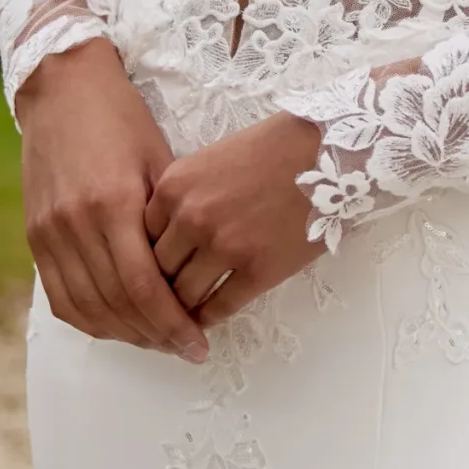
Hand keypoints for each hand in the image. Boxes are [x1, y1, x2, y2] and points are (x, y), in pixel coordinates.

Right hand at [18, 39, 210, 362]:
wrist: (64, 90)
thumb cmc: (125, 122)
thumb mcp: (160, 162)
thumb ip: (171, 221)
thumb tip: (196, 277)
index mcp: (113, 204)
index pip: (144, 288)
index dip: (173, 324)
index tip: (199, 345)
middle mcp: (74, 224)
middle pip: (116, 305)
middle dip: (154, 336)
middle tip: (185, 349)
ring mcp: (48, 232)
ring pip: (86, 308)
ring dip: (124, 334)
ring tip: (157, 341)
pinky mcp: (34, 235)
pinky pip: (60, 296)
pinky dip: (90, 320)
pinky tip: (119, 325)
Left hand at [144, 112, 326, 326]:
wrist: (327, 151)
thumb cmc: (272, 149)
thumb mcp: (209, 161)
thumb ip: (182, 197)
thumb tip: (166, 239)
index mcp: (174, 188)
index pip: (141, 239)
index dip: (146, 259)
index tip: (153, 272)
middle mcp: (192, 218)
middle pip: (158, 271)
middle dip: (159, 289)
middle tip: (162, 303)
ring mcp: (225, 246)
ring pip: (185, 294)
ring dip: (181, 310)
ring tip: (182, 318)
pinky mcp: (259, 269)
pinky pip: (221, 306)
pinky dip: (210, 318)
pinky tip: (208, 320)